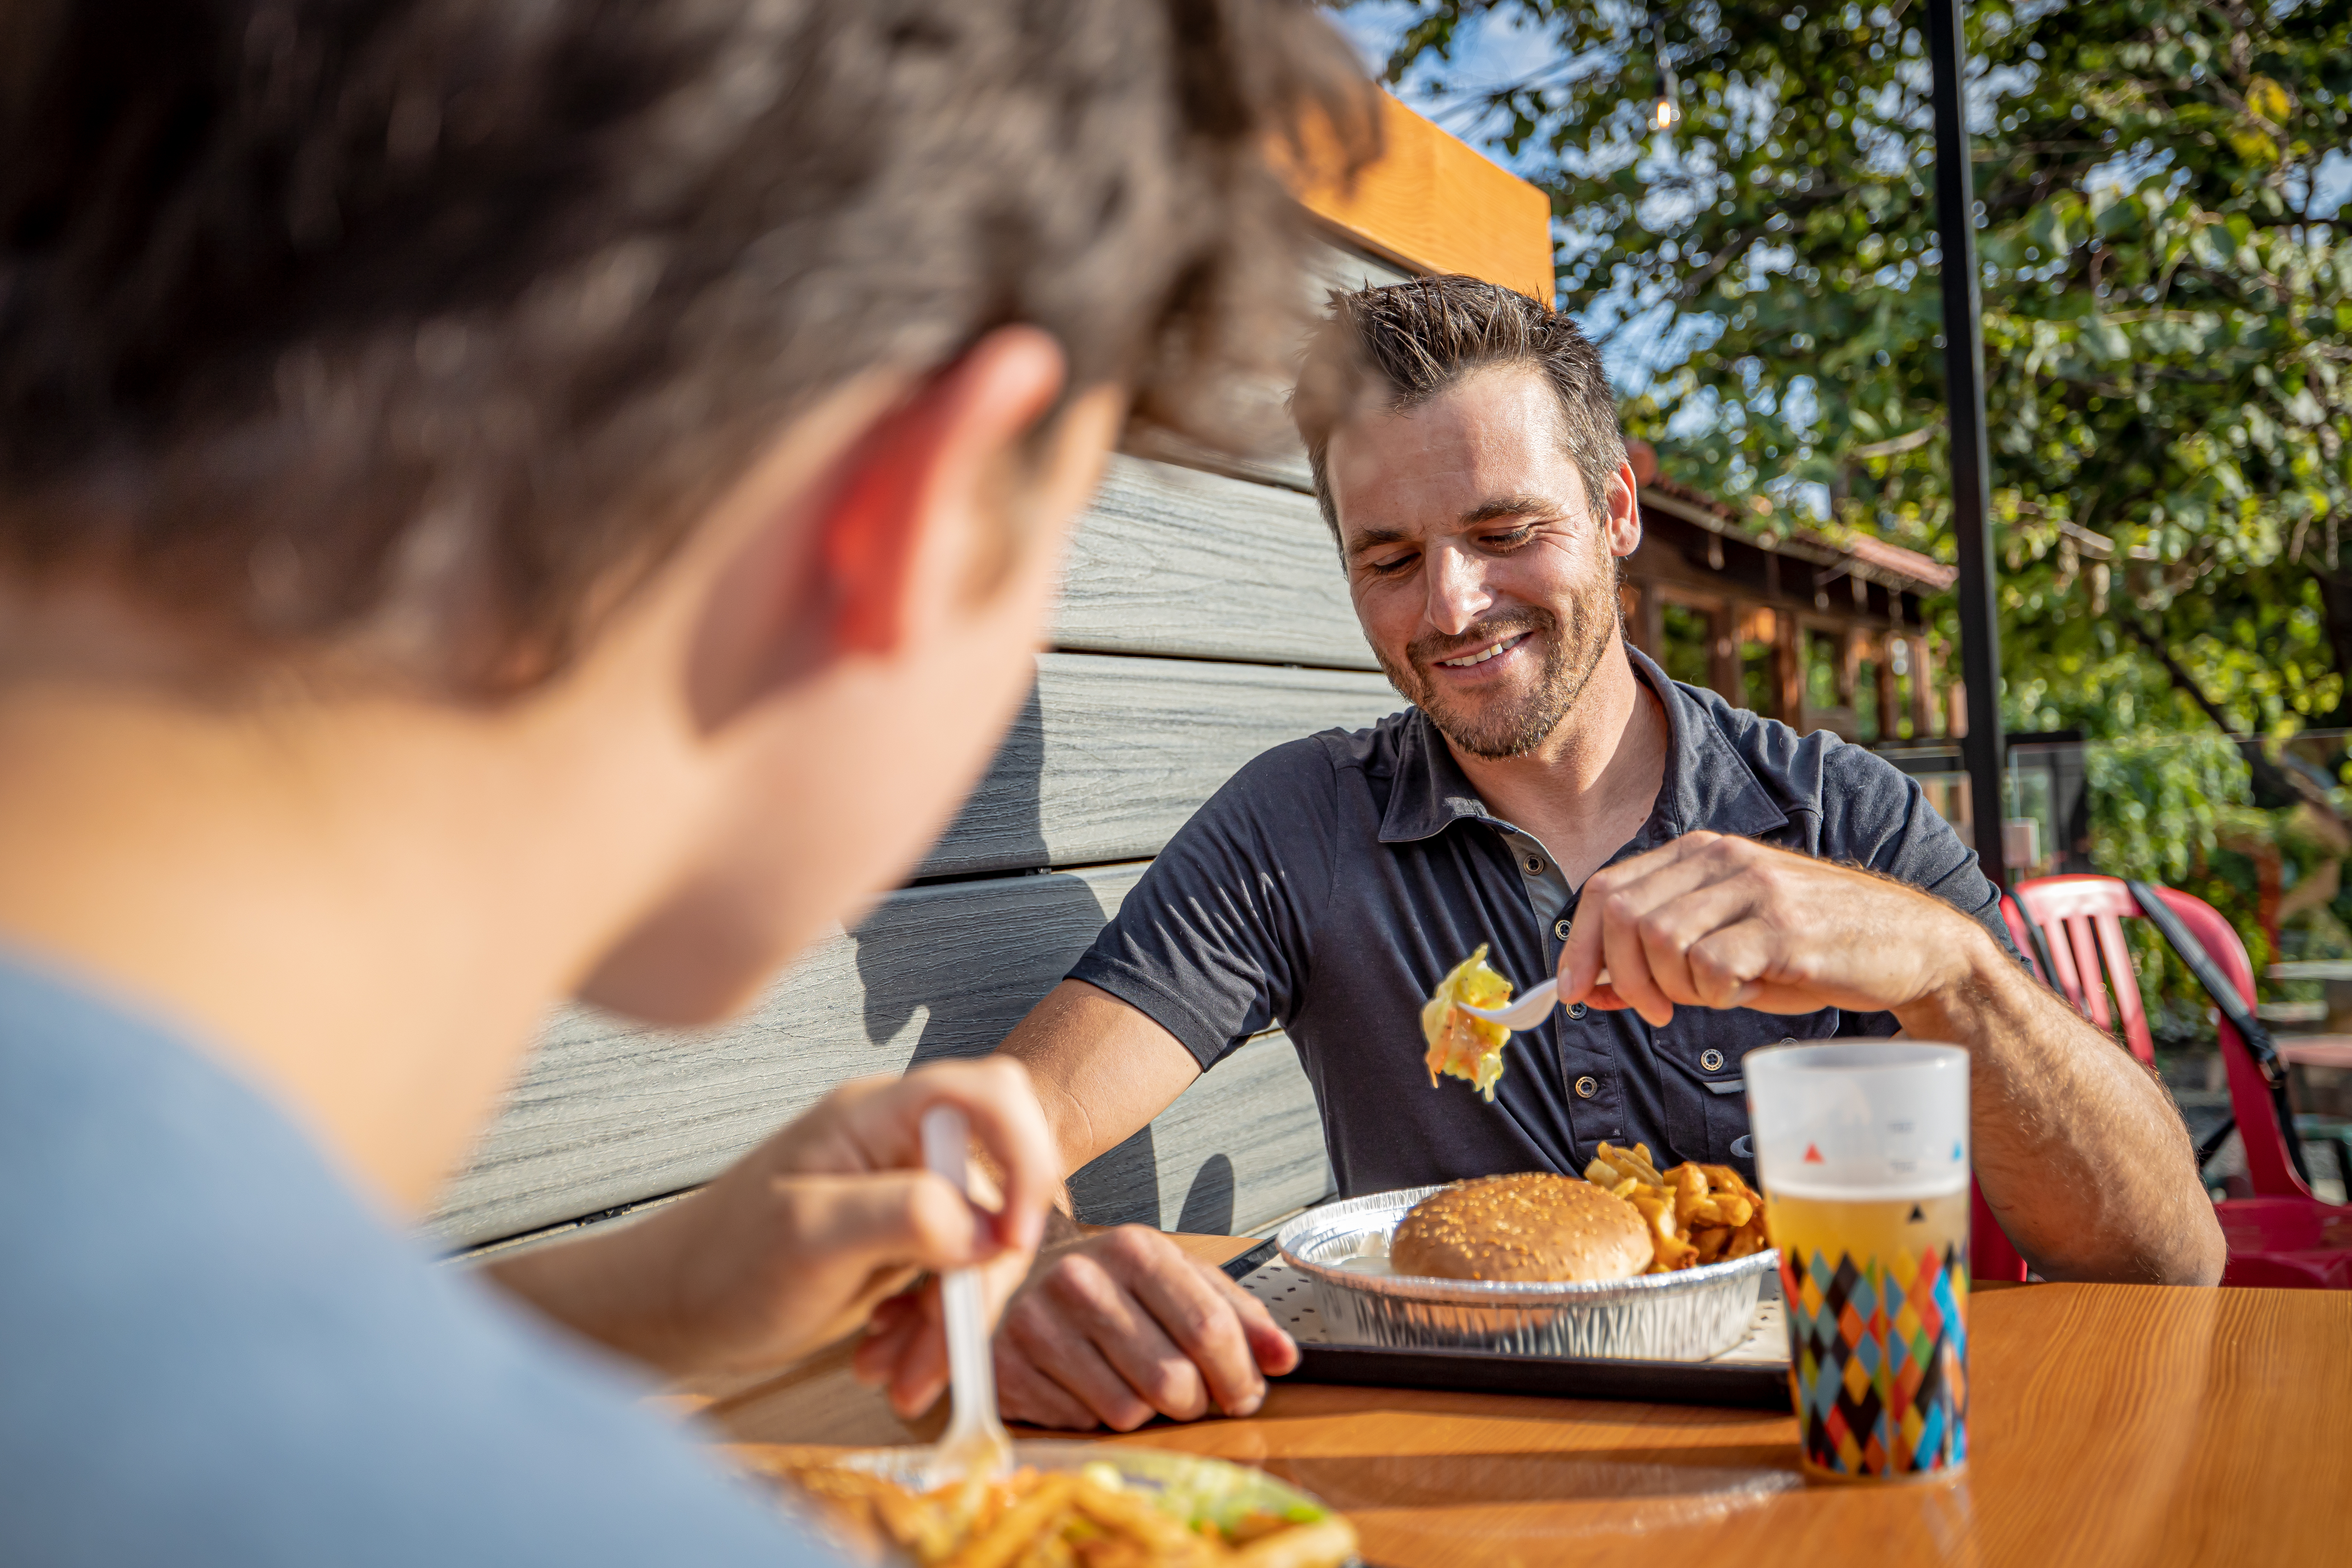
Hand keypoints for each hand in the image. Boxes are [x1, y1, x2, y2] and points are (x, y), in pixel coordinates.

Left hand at [486, 1057, 1058, 1376]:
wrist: (671, 1312)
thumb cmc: (719, 1264)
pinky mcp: (900, 1241)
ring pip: (978, 1248)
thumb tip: (986, 1229)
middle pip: (995, 1190)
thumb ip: (904, 1215)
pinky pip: (950, 1280)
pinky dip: (930, 1329)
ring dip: (950, 1322)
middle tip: (943, 1351)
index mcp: (879, 1115)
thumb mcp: (809, 1236)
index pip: (990, 1096)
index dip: (1024, 1156)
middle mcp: (900, 1145)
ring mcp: (902, 1193)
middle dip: (978, 1281)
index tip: (1012, 1238)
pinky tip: (885, 1356)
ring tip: (898, 1374)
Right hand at [855, 1225, 1297, 1429]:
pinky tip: (1087, 1386)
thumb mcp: (1178, 1279)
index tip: (1246, 1394)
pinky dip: (1096, 1418)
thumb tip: (1284, 1356)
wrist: (1021, 1279)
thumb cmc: (1111, 1284)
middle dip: (1193, 1401)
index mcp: (1134, 1249)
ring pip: (1127, 1412)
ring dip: (1143, 1412)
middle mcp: (1081, 1280)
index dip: (1239, 1375)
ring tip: (1130, 1380)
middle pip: (1172, 1380)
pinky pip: (1081, 1425)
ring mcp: (1038, 1325)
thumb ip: (1238, 1314)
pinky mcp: (1007, 1368)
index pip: (1209, 1327)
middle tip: (1186, 1393)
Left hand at [1557, 832, 1993, 1026]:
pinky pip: (1712, 966)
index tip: (1573, 992)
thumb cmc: (1810, 950)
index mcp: (1700, 853)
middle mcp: (1723, 858)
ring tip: (1716, 995)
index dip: (1580, 945)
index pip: (1607, 888)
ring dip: (1675, 988)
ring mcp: (1756, 888)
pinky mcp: (1785, 927)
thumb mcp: (1725, 945)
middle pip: (1625, 915)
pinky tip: (1749, 992)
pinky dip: (1717, 995)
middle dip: (1624, 975)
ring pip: (1661, 940)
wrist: (1909, 948)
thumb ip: (1657, 959)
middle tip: (1657, 1010)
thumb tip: (1588, 989)